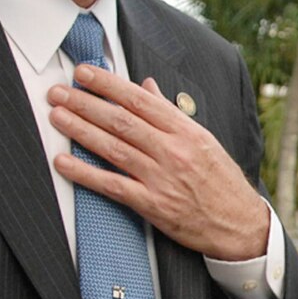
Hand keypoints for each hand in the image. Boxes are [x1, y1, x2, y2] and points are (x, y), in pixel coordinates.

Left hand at [48, 65, 269, 261]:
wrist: (240, 224)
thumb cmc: (221, 182)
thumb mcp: (203, 140)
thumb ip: (170, 114)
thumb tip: (145, 87)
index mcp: (186, 131)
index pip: (140, 100)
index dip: (108, 84)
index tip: (84, 73)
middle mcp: (173, 151)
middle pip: (121, 120)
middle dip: (85, 103)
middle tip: (58, 92)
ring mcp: (162, 178)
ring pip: (113, 148)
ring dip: (80, 130)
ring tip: (57, 117)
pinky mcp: (153, 205)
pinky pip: (112, 185)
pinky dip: (85, 173)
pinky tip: (63, 162)